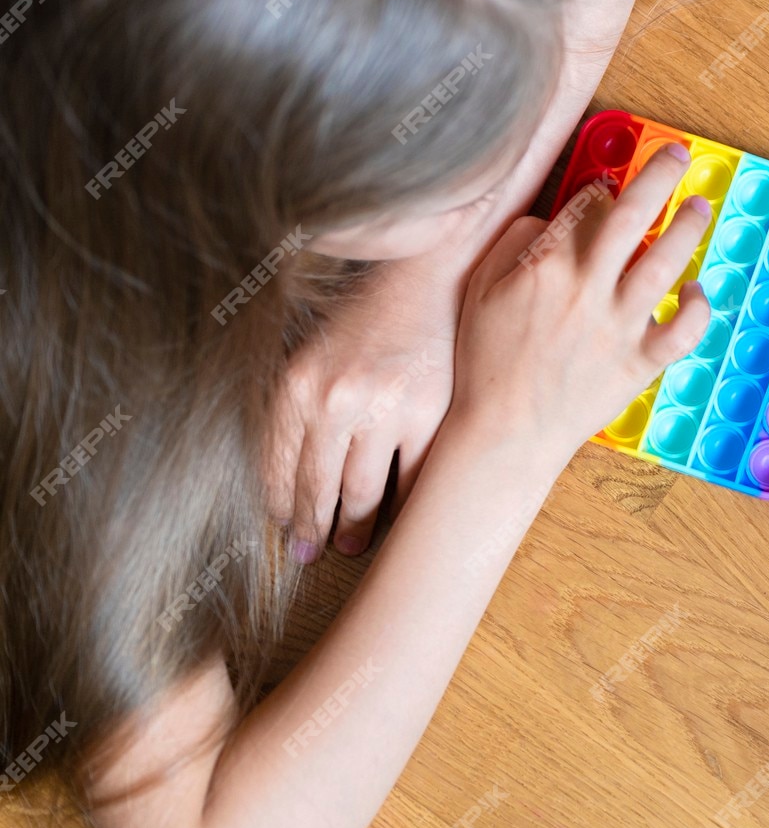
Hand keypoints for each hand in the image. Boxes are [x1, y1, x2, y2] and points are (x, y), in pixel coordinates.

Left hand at [271, 262, 460, 563]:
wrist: (433, 274)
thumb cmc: (371, 312)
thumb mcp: (313, 350)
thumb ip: (297, 403)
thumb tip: (290, 473)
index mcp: (295, 385)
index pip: (277, 467)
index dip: (280, 506)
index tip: (284, 528)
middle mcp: (333, 400)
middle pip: (315, 488)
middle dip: (311, 527)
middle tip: (310, 553)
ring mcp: (383, 409)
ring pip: (361, 492)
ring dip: (354, 527)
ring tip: (350, 545)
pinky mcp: (428, 415)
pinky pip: (410, 478)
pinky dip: (401, 507)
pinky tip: (395, 519)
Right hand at [447, 145, 712, 460]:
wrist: (504, 433)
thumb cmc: (487, 362)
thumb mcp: (479, 290)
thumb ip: (513, 245)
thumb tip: (550, 220)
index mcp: (545, 266)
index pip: (585, 206)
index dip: (602, 188)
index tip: (609, 186)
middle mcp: (586, 290)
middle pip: (633, 216)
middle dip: (659, 175)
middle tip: (677, 154)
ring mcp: (618, 327)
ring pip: (665, 263)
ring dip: (689, 226)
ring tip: (699, 205)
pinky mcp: (640, 363)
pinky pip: (683, 330)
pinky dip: (698, 307)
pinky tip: (695, 289)